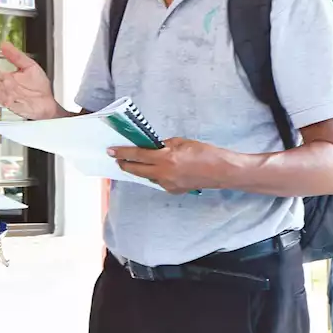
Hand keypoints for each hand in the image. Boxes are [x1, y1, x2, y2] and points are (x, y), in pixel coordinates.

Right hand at [0, 42, 60, 120]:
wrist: (48, 101)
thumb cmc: (39, 85)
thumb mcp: (29, 65)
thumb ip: (16, 56)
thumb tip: (5, 45)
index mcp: (9, 77)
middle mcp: (7, 88)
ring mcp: (10, 97)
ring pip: (0, 94)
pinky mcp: (16, 106)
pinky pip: (9, 104)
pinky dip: (6, 101)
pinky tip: (3, 97)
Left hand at [109, 138, 226, 194]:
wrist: (221, 171)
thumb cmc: (204, 153)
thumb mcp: (182, 142)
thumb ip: (164, 145)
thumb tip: (152, 146)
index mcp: (165, 158)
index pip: (138, 154)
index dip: (123, 152)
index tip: (111, 151)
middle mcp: (164, 173)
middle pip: (137, 170)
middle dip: (125, 164)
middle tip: (117, 159)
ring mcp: (168, 184)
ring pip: (148, 176)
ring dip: (141, 170)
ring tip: (137, 163)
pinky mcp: (173, 190)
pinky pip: (159, 181)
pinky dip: (156, 175)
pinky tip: (159, 169)